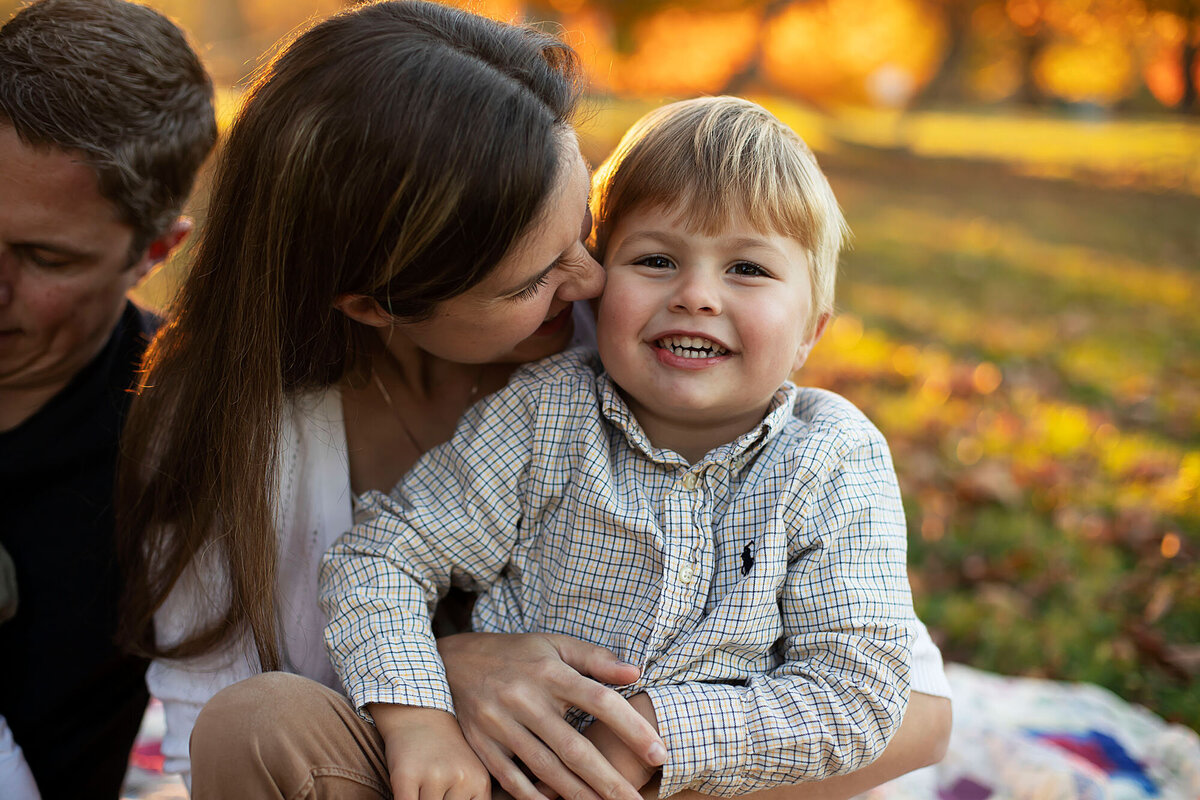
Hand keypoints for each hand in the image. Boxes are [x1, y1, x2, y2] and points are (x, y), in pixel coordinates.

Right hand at [370, 703, 491, 799]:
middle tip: (435, 789)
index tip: (449, 795)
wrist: (418, 714)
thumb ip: (469, 797)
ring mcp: (434, 776)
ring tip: (422, 787)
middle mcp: (461, 778)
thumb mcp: (469, 773)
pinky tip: (408, 791)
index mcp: (480, 782)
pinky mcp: (406, 775)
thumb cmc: (444, 751)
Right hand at [438, 633, 666, 799]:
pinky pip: (513, 780)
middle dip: (609, 780)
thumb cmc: (516, 653)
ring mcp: (501, 725)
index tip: (659, 752)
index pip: (600, 701)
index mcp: (550, 672)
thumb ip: (595, 657)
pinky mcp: (483, 745)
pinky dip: (536, 798)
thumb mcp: (554, 643)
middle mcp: (526, 699)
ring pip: (547, 769)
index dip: (632, 728)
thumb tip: (635, 672)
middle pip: (574, 748)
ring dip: (580, 795)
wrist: (451, 661)